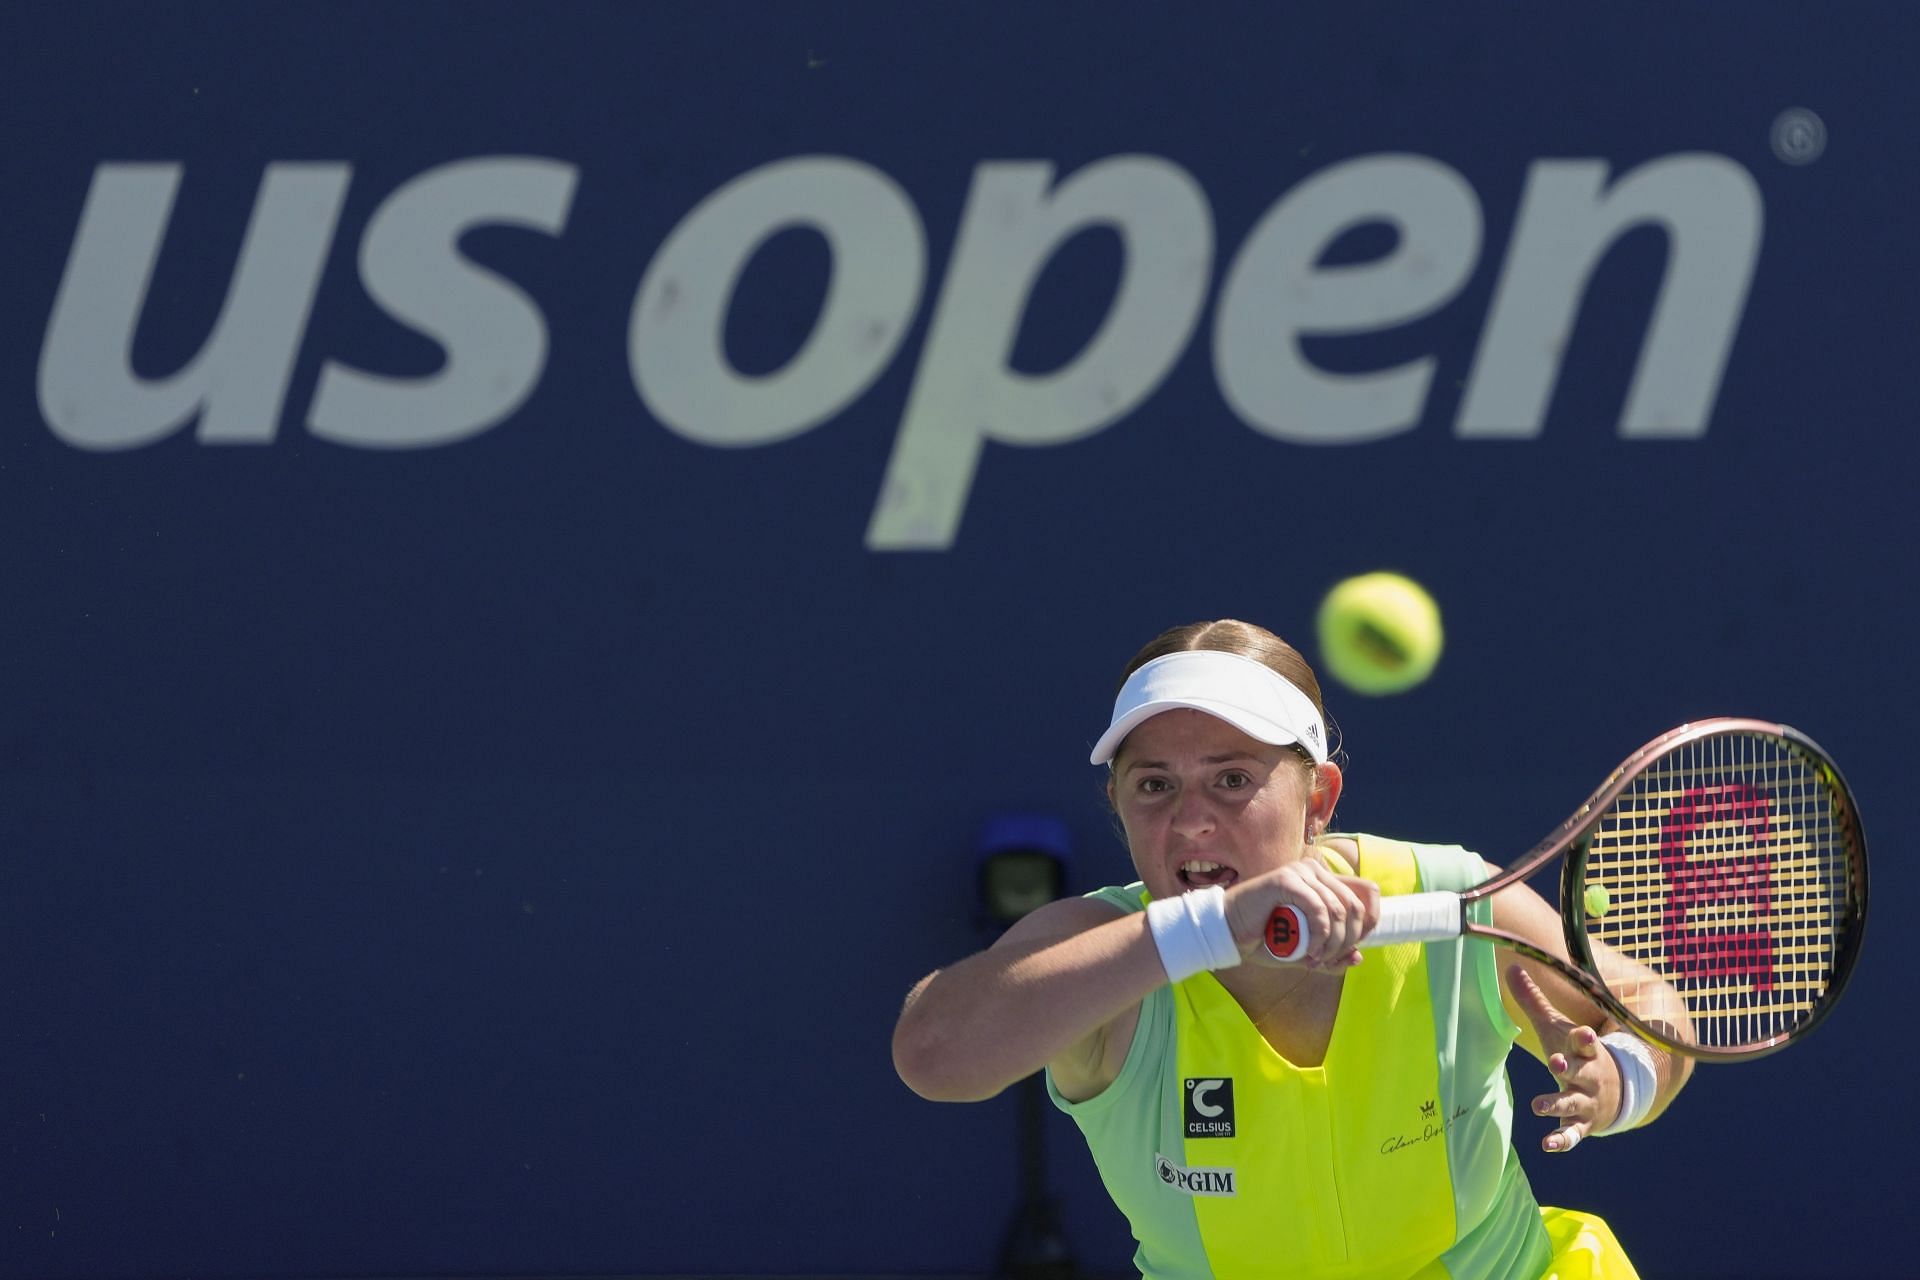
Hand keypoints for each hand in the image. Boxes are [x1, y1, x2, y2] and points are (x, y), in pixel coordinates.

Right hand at [1226, 857, 1379, 969]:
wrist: (1227, 933)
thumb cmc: (1262, 939)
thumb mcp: (1303, 952)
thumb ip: (1330, 955)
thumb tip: (1358, 957)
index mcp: (1323, 880)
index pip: (1366, 892)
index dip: (1369, 922)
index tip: (1353, 947)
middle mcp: (1315, 871)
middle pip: (1355, 905)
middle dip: (1348, 939)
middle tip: (1329, 959)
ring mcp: (1300, 872)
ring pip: (1338, 909)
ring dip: (1332, 942)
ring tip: (1315, 959)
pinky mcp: (1286, 879)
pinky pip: (1318, 908)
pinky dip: (1319, 935)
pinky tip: (1310, 951)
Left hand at [1508, 964, 1620, 1152]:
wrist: (1614, 1092)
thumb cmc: (1576, 1053)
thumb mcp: (1557, 1028)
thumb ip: (1534, 1000)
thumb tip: (1512, 967)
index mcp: (1584, 1050)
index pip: (1585, 1042)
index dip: (1584, 1037)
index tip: (1584, 1032)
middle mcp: (1589, 1075)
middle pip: (1581, 1071)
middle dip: (1570, 1068)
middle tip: (1556, 1063)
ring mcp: (1587, 1100)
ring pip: (1573, 1102)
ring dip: (1557, 1103)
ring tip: (1538, 1105)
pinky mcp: (1582, 1123)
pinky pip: (1573, 1133)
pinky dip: (1562, 1139)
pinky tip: (1547, 1144)